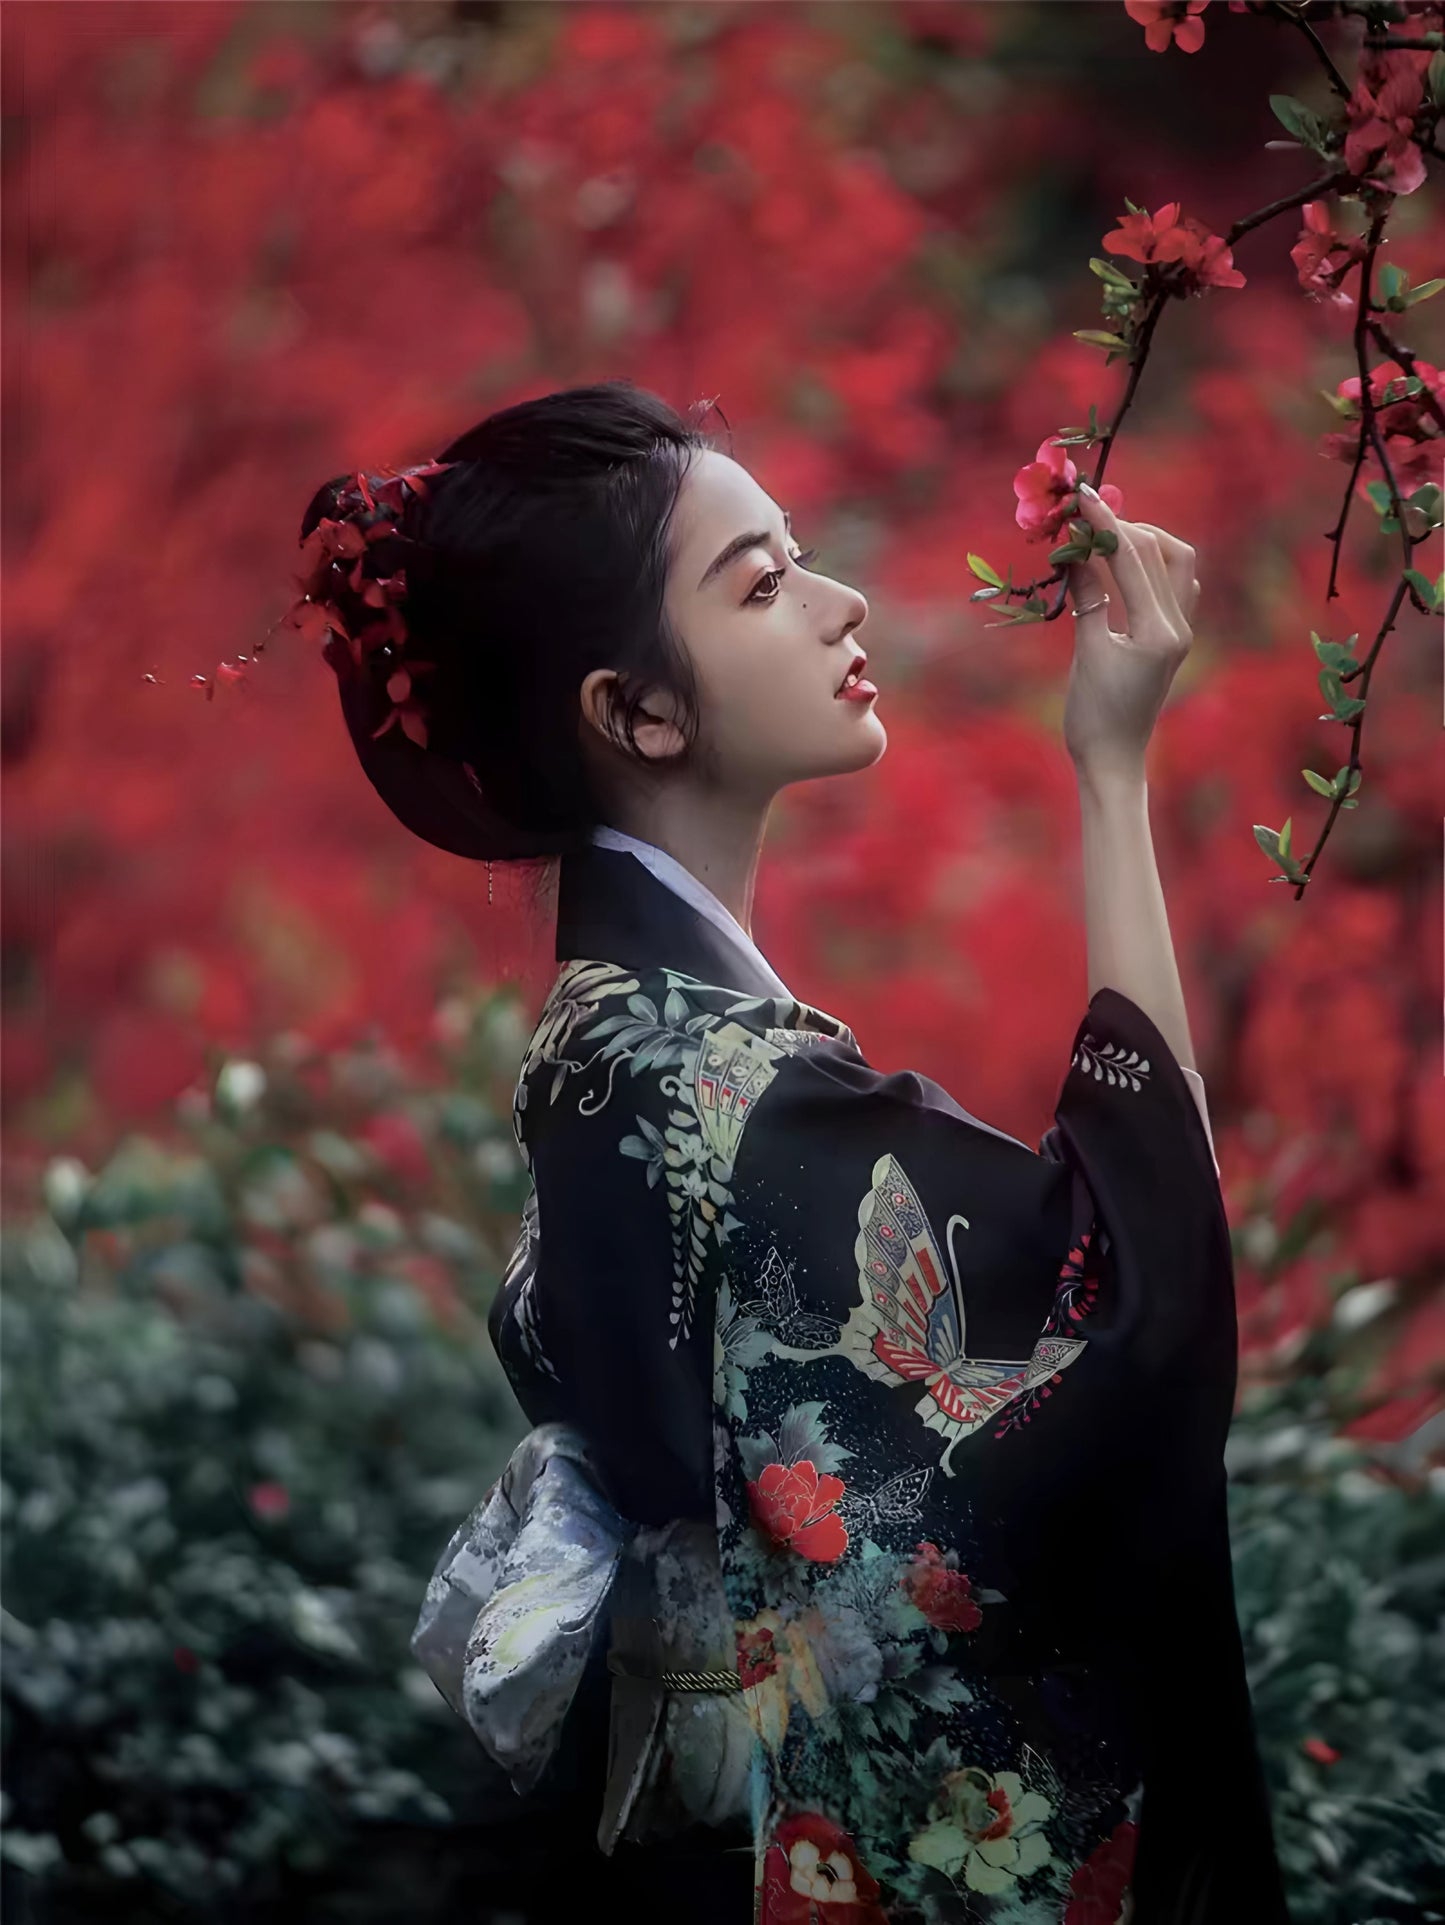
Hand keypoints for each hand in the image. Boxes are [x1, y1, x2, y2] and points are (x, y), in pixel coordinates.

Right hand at [1062, 487, 1199, 781]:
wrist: (1113, 758)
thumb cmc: (1093, 716)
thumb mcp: (1086, 654)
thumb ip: (1087, 599)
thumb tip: (1078, 552)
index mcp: (1159, 631)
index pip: (1133, 560)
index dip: (1106, 524)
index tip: (1082, 498)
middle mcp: (1179, 626)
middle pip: (1161, 552)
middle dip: (1125, 527)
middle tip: (1088, 516)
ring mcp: (1181, 632)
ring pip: (1176, 563)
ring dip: (1143, 542)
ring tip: (1107, 535)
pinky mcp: (1173, 639)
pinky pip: (1175, 585)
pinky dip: (1151, 565)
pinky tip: (1125, 565)